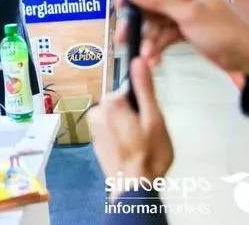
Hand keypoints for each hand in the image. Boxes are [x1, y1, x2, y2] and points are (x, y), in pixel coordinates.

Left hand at [88, 59, 172, 196]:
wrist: (134, 188)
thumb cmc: (148, 155)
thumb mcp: (153, 118)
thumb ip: (145, 88)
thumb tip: (138, 60)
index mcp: (110, 103)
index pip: (130, 90)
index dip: (143, 102)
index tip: (149, 117)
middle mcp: (97, 112)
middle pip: (123, 103)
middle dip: (137, 114)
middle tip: (147, 132)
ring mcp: (95, 128)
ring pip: (119, 117)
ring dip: (130, 126)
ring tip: (141, 143)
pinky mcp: (97, 142)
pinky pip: (113, 130)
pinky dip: (123, 136)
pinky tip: (132, 149)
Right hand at [117, 0, 248, 83]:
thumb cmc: (222, 31)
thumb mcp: (188, 14)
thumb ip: (159, 1)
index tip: (118, 6)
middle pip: (150, 4)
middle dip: (138, 23)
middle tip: (123, 37)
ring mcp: (184, 14)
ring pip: (156, 23)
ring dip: (148, 39)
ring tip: (144, 56)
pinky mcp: (185, 30)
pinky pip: (165, 36)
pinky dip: (159, 47)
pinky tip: (154, 60)